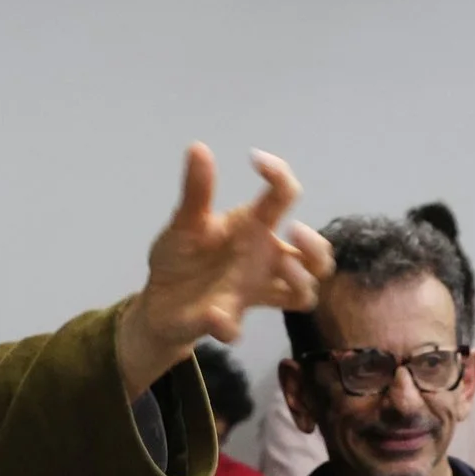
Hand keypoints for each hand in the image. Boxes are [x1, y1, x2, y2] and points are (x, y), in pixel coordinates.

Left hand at [117, 145, 335, 397]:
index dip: (280, 175)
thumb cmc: (180, 257)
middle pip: (317, 256)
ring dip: (300, 281)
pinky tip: (216, 314)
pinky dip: (229, 324)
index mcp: (253, 228)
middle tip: (293, 231)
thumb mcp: (185, 221)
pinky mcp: (227, 319)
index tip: (257, 160)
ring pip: (304, 294)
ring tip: (281, 267)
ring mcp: (251, 291)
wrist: (157, 302)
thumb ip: (196, 190)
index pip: (284, 197)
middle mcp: (263, 260)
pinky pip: (238, 328)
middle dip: (315, 246)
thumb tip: (198, 147)